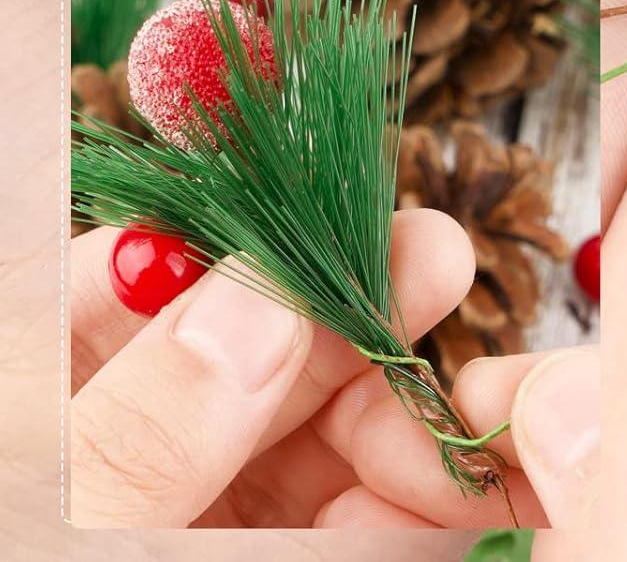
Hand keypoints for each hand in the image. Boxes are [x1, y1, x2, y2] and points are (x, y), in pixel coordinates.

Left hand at [70, 208, 595, 529]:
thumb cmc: (41, 557)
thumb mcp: (56, 533)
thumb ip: (142, 431)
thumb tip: (261, 295)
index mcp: (53, 404)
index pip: (135, 281)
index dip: (245, 236)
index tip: (340, 212)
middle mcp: (132, 450)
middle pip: (256, 343)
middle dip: (353, 312)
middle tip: (436, 276)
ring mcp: (211, 516)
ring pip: (324, 433)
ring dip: (405, 405)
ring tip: (470, 388)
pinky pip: (360, 526)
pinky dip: (419, 500)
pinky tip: (468, 473)